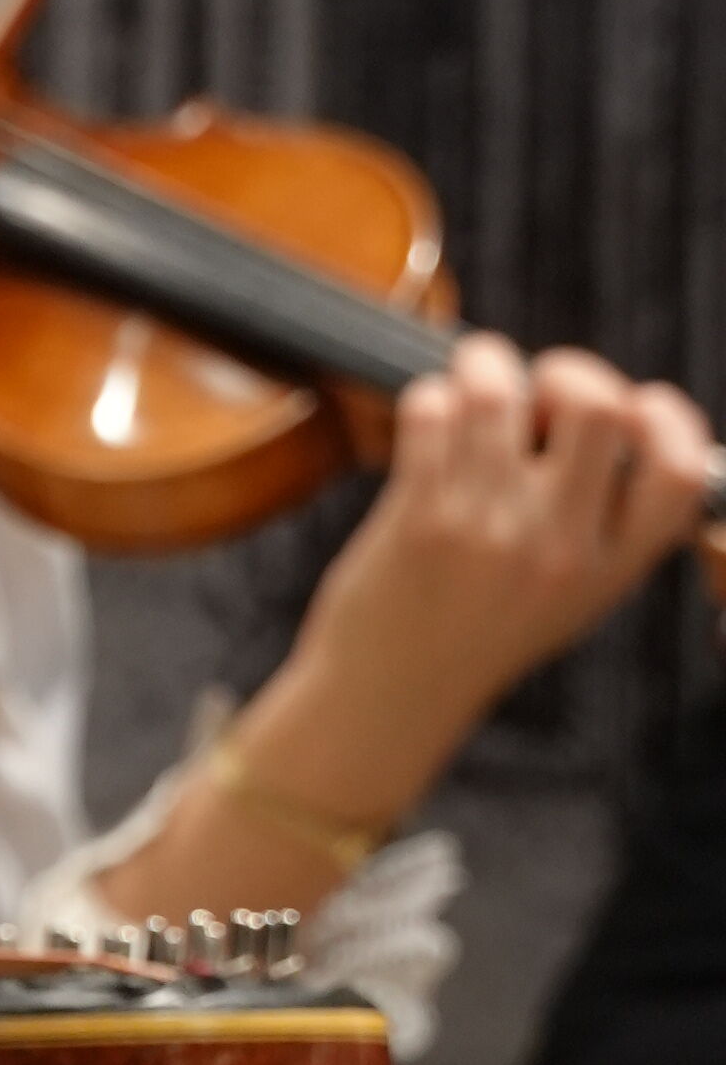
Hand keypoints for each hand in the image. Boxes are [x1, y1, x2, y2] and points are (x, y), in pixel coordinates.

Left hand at [165, 338, 722, 887]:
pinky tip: (430, 426)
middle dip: (567, 371)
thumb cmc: (478, 633)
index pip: (676, 474)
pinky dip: (430, 398)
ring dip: (484, 367)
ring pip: (499, 389)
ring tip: (474, 390)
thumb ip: (601, 521)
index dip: (669, 419)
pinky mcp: (418, 517)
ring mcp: (487, 529)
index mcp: (608, 570)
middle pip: (597, 404)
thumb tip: (613, 411)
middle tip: (538, 395)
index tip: (638, 406)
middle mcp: (557, 548)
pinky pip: (432, 410)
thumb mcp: (572, 595)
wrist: (388, 697)